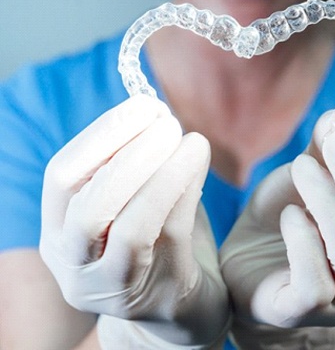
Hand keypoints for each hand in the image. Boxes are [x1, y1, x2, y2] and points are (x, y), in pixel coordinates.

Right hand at [40, 95, 228, 348]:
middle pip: (88, 207)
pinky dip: (185, 192)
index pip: (62, 178)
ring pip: (129, 228)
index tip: (143, 105)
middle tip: (167, 120)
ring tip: (191, 139)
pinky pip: (170, 237)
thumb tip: (155, 115)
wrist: (177, 305)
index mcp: (59, 232)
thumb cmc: (154, 242)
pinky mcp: (156, 296)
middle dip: (130, 154)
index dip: (101, 136)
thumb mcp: (130, 203)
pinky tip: (199, 162)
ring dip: (162, 174)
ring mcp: (112, 287)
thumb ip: (133, 166)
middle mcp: (74, 264)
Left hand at [220, 106, 334, 348]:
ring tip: (301, 169)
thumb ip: (330, 145)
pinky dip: (303, 241)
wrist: (249, 259)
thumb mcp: (313, 172)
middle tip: (332, 144)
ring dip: (326, 202)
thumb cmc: (293, 214)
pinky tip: (290, 217)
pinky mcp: (305, 313)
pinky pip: (316, 285)